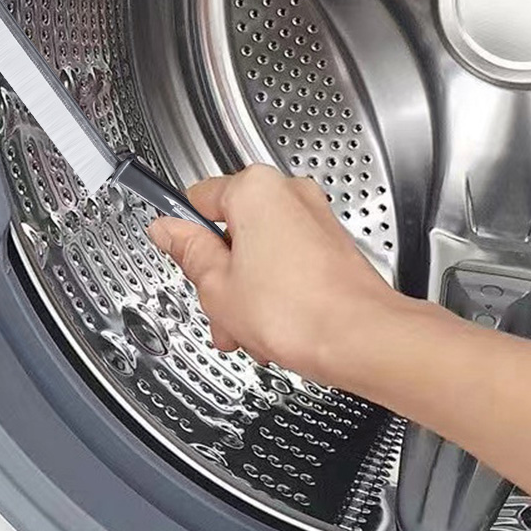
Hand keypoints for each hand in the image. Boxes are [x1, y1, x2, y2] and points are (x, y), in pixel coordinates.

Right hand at [147, 165, 396, 382]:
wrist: (363, 341)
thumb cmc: (299, 312)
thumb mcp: (217, 285)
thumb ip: (188, 251)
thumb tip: (167, 230)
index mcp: (254, 190)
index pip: (197, 199)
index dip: (185, 235)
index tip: (181, 257)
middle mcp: (289, 193)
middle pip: (231, 228)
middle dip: (220, 272)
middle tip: (217, 303)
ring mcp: (315, 219)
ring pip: (259, 250)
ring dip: (245, 287)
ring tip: (245, 326)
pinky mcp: (333, 246)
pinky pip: (287, 261)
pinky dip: (275, 289)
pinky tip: (271, 326)